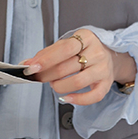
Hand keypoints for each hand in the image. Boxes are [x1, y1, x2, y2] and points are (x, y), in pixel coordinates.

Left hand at [21, 29, 135, 105]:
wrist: (109, 56)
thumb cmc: (84, 50)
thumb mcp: (67, 44)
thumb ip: (47, 53)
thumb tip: (27, 63)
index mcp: (86, 37)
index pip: (64, 49)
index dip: (46, 60)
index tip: (31, 67)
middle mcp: (97, 52)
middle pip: (66, 67)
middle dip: (47, 75)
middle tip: (39, 77)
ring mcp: (103, 69)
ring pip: (77, 82)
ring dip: (59, 86)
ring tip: (54, 84)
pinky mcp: (106, 84)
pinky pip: (93, 96)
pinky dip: (77, 100)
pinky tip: (66, 98)